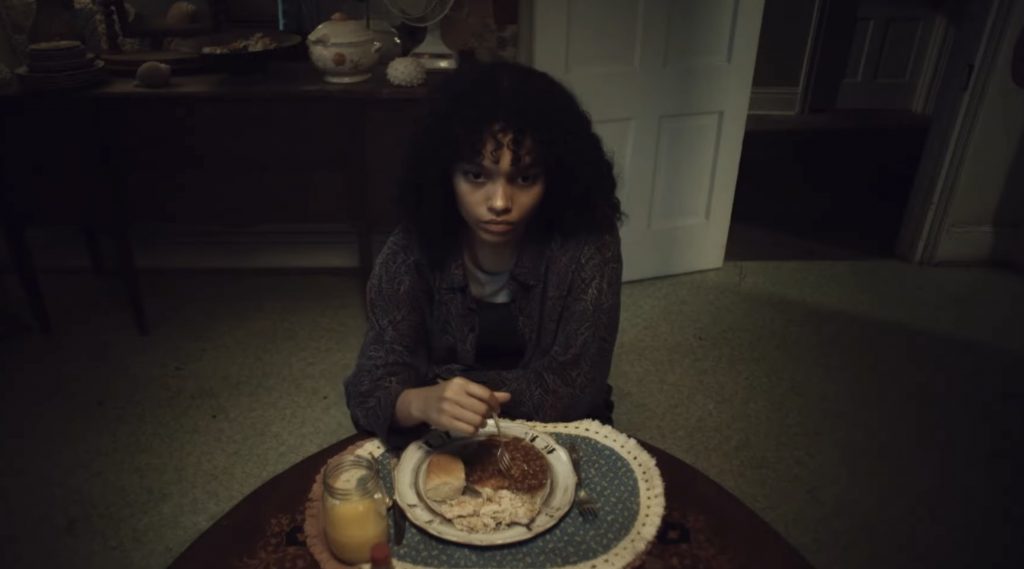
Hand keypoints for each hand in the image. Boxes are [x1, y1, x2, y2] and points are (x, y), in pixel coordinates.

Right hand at [395, 377, 511, 434]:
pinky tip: (471, 427)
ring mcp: (448, 409)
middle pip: (482, 409)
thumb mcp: (464, 389)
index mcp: (461, 383)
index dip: (495, 404)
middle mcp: (454, 394)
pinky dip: (473, 430)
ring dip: (481, 424)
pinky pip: (468, 430)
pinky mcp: (444, 422)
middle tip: (486, 416)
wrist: (421, 402)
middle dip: (487, 415)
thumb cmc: (446, 394)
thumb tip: (508, 397)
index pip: (485, 394)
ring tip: (478, 422)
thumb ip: (485, 393)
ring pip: (476, 421)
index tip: (496, 409)